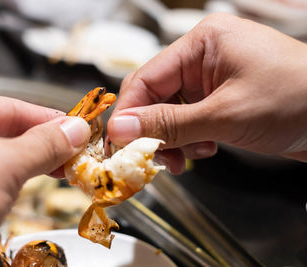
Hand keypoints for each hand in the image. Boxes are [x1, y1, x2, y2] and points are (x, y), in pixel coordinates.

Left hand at [0, 90, 89, 265]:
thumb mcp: (3, 166)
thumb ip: (44, 144)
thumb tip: (74, 130)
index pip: (9, 108)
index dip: (49, 120)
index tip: (76, 129)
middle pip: (2, 130)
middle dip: (41, 144)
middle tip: (72, 153)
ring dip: (27, 163)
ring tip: (57, 169)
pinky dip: (8, 178)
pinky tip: (26, 183)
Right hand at [107, 13, 306, 172]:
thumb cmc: (296, 101)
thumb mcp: (224, 115)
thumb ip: (168, 124)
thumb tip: (120, 129)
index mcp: (202, 43)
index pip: (146, 77)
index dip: (129, 113)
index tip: (118, 143)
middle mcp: (203, 57)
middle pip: (156, 96)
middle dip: (153, 130)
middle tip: (153, 158)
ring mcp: (211, 79)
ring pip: (170, 112)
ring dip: (172, 139)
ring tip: (188, 157)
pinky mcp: (219, 99)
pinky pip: (188, 119)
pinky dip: (189, 139)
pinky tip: (205, 149)